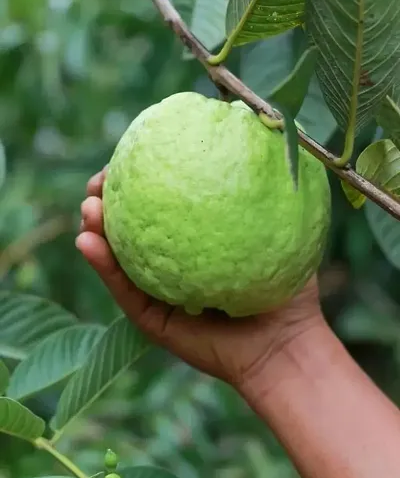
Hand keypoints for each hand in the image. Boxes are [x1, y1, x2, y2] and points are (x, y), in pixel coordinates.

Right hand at [76, 167, 323, 389]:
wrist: (285, 345)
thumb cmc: (286, 287)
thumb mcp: (279, 230)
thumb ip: (265, 191)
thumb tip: (264, 132)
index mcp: (192, 245)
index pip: (159, 208)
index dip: (139, 182)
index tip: (129, 156)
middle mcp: (170, 266)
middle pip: (128, 228)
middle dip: (106, 200)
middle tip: (99, 180)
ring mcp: (157, 293)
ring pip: (115, 257)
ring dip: (94, 228)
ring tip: (88, 205)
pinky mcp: (151, 320)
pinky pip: (122, 289)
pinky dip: (102, 266)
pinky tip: (87, 241)